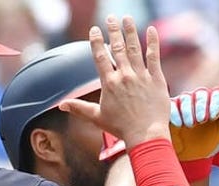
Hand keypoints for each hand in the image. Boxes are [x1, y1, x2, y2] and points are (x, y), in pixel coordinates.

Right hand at [60, 17, 171, 147]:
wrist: (145, 135)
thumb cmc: (121, 128)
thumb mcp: (97, 118)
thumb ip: (79, 108)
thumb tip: (61, 105)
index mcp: (109, 83)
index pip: (100, 57)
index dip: (96, 42)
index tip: (94, 30)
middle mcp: (124, 76)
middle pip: (117, 48)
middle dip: (113, 31)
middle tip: (110, 18)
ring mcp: (141, 76)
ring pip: (134, 48)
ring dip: (130, 31)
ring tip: (126, 18)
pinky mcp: (156, 79)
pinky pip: (154, 57)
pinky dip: (153, 42)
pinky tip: (151, 30)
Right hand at [169, 87, 218, 161]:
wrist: (192, 158)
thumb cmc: (209, 143)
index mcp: (216, 103)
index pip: (218, 94)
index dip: (216, 102)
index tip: (213, 117)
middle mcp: (200, 99)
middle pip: (202, 93)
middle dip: (202, 106)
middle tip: (202, 121)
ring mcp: (185, 103)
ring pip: (186, 98)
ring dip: (188, 110)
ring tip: (190, 125)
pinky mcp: (171, 109)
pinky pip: (172, 105)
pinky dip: (175, 113)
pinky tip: (179, 124)